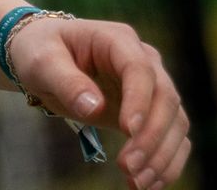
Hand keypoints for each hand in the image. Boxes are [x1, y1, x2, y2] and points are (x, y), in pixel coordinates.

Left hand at [8, 15, 190, 188]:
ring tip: (137, 183)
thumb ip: (66, 81)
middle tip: (128, 167)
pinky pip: (172, 137)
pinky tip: (150, 184)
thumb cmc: (40, 52)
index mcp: (117, 40)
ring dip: (161, 155)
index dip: (139, 100)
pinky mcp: (151, 112)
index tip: (128, 130)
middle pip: (165, 98)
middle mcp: (144, 61)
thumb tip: (93, 107)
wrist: (45, 60)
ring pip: (175, 122)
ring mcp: (152, 87)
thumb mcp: (42, 62)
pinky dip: (167, 162)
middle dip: (151, 137)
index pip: (139, 69)